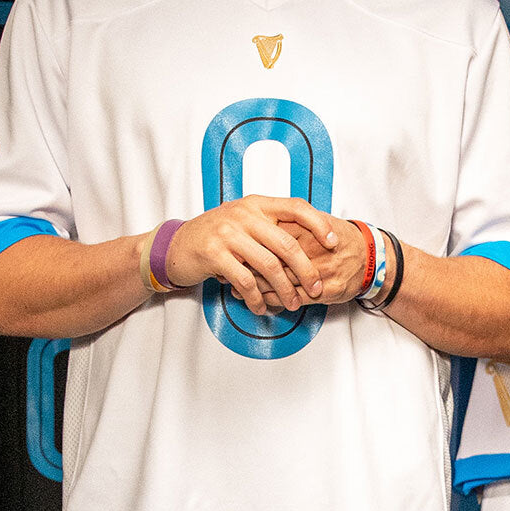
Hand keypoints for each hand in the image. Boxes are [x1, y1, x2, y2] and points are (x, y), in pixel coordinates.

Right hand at [164, 196, 338, 314]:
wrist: (175, 246)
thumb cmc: (218, 236)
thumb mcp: (245, 221)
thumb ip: (271, 227)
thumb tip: (312, 242)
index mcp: (257, 203)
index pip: (296, 207)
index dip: (318, 224)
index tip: (333, 243)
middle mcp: (244, 214)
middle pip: (287, 244)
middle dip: (306, 270)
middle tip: (316, 288)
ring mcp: (228, 233)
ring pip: (269, 265)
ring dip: (284, 290)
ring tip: (292, 304)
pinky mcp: (214, 254)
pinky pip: (245, 281)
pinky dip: (257, 298)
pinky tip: (262, 307)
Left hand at [225, 217, 377, 311]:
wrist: (371, 258)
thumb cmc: (342, 239)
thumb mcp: (319, 221)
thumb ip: (293, 220)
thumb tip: (260, 220)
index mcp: (309, 230)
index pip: (272, 238)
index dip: (249, 246)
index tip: (234, 250)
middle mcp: (315, 251)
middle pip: (272, 262)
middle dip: (248, 269)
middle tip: (229, 271)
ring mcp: (321, 273)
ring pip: (280, 283)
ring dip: (256, 288)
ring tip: (236, 288)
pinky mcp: (326, 292)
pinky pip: (293, 299)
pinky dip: (273, 301)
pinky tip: (260, 300)